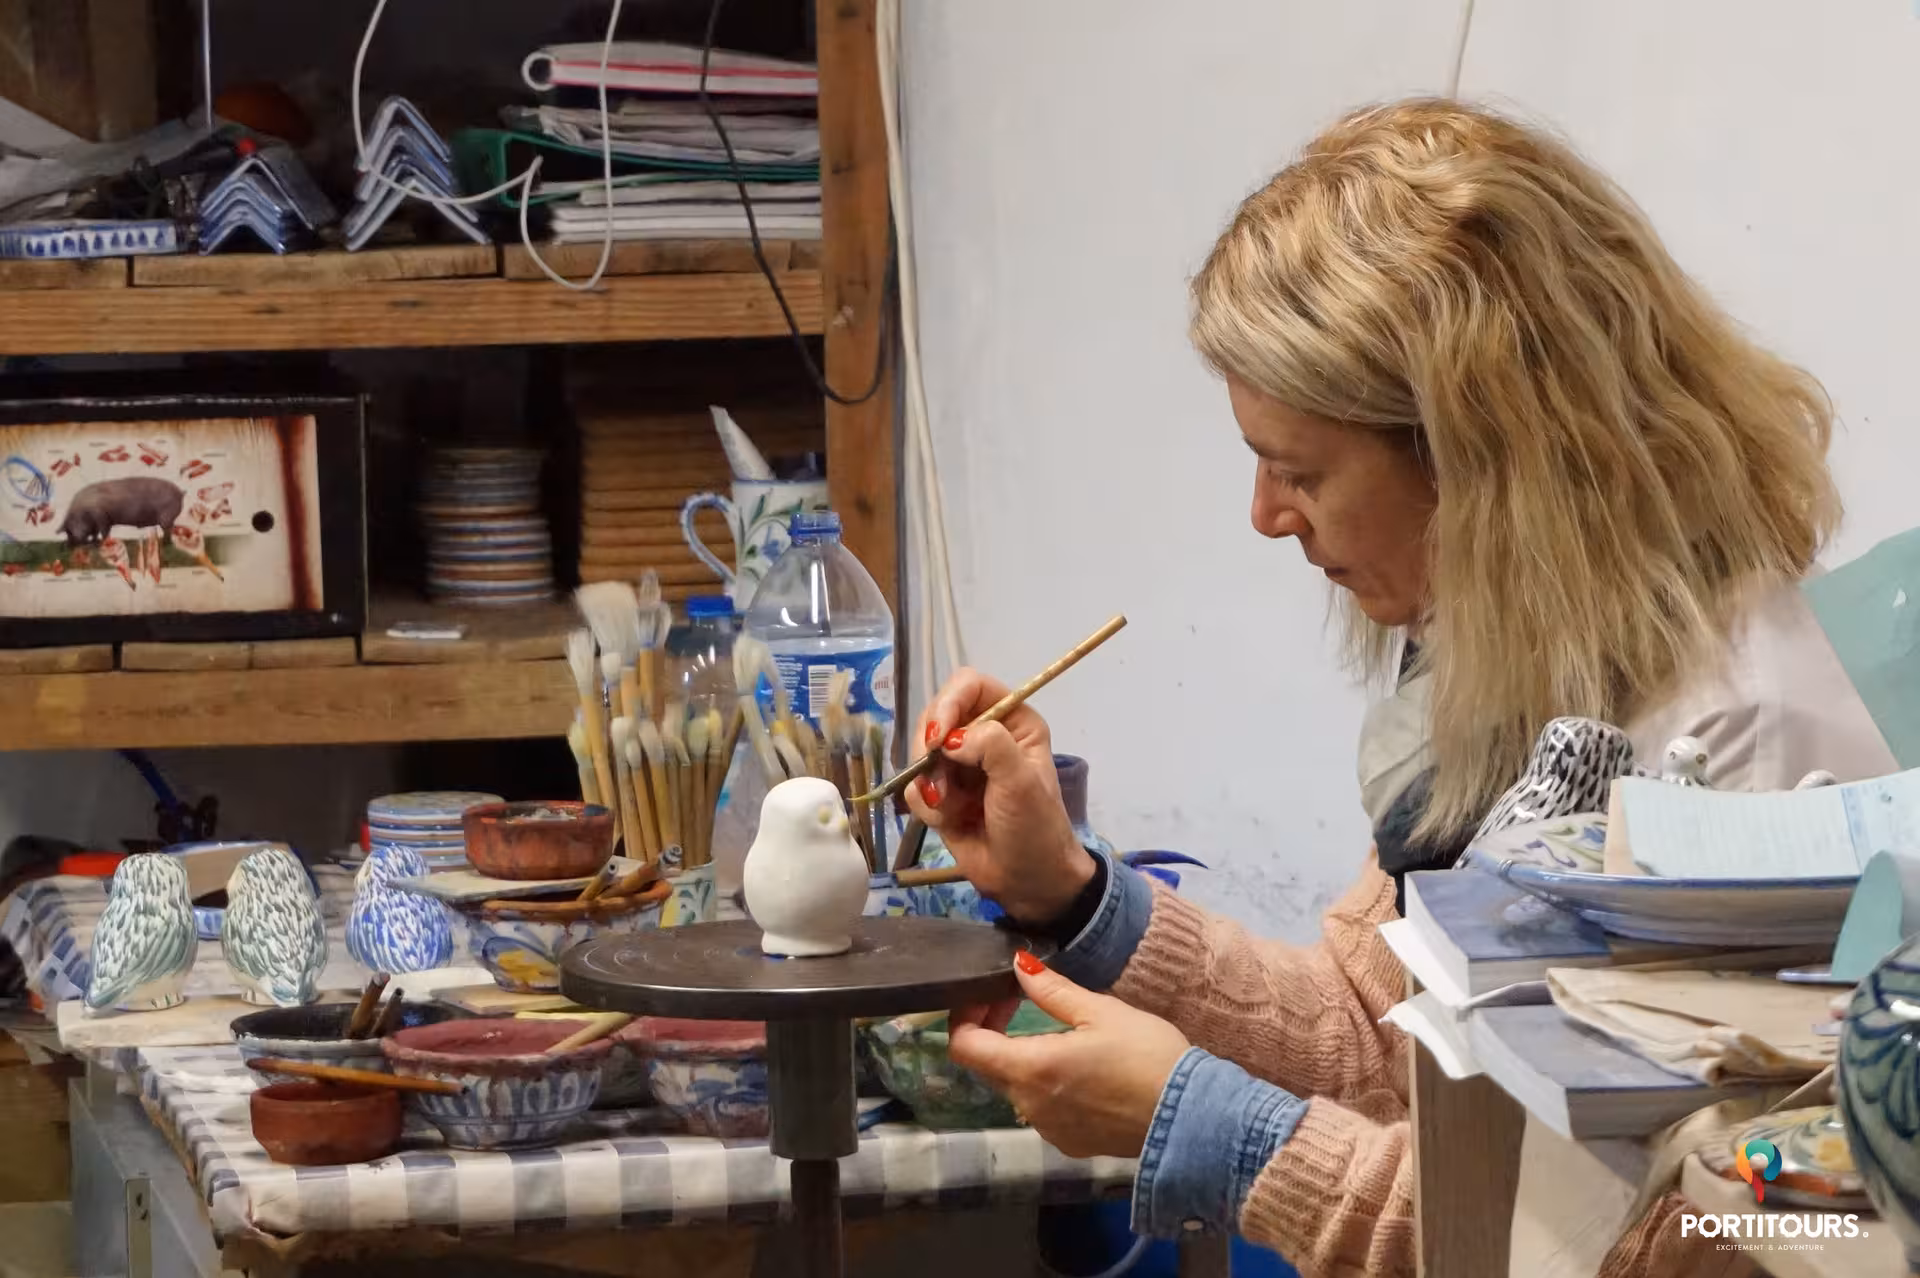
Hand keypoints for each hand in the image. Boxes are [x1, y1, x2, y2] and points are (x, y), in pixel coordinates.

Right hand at [904, 667, 1092, 924]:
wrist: (1028, 881)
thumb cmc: (1035, 828)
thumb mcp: (1021, 781)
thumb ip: (989, 746)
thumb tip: (948, 739)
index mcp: (1012, 720)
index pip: (969, 685)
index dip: (948, 703)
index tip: (938, 738)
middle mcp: (984, 735)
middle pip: (936, 715)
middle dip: (931, 750)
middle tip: (941, 781)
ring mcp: (960, 764)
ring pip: (919, 752)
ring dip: (930, 782)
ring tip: (951, 808)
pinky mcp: (942, 793)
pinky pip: (915, 785)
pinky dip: (926, 804)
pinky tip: (948, 821)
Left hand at [949, 951, 1190, 1158]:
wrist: (1192, 1116)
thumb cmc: (1148, 1056)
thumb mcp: (1101, 1011)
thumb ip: (1052, 990)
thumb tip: (1017, 966)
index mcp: (1030, 1068)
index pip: (965, 1046)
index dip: (966, 1016)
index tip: (988, 995)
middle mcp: (1028, 1105)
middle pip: (988, 1066)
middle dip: (994, 1032)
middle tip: (1020, 1002)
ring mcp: (1048, 1129)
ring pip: (1016, 1088)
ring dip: (1022, 1059)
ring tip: (1058, 1035)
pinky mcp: (1070, 1143)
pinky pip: (1042, 1110)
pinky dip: (1046, 1086)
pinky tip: (1080, 1070)